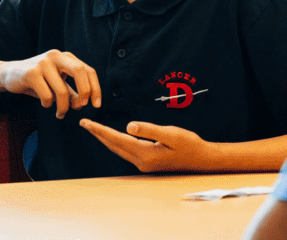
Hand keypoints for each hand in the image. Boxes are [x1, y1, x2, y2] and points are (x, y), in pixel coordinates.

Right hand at [0, 50, 100, 117]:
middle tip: (81, 107)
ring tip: (60, 113)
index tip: (96, 105)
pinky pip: (47, 95)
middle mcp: (56, 56)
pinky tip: (45, 103)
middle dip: (85, 92)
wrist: (9, 74)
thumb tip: (82, 104)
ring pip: (62, 90)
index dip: (95, 88)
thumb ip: (71, 93)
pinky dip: (48, 104)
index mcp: (65, 57)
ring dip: (63, 107)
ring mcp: (43, 63)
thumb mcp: (57, 85)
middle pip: (80, 71)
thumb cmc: (37, 81)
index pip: (88, 70)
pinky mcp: (31, 73)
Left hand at [79, 119, 209, 172]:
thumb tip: (128, 126)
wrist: (202, 159)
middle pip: (114, 145)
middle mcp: (141, 162)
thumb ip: (149, 130)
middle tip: (84, 123)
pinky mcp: (148, 162)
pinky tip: (113, 138)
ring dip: (105, 139)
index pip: (117, 139)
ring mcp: (144, 164)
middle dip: (98, 134)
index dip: (100, 130)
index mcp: (145, 154)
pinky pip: (126, 151)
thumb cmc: (189, 144)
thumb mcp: (171, 134)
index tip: (86, 123)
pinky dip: (116, 143)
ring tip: (94, 129)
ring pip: (118, 149)